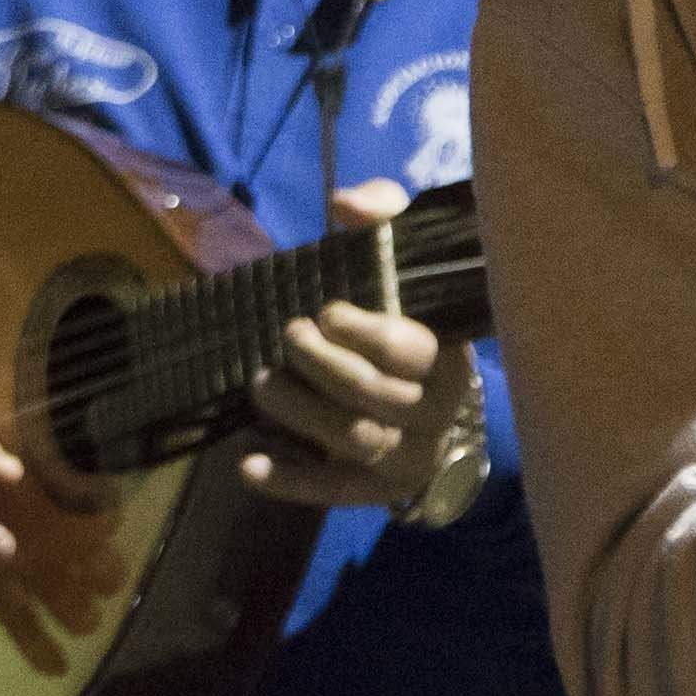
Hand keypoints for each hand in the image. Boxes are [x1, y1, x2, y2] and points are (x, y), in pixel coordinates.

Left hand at [235, 178, 469, 509]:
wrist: (426, 385)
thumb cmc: (405, 307)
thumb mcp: (404, 252)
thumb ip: (384, 214)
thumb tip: (344, 203)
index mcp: (448, 354)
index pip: (408, 350)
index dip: (362, 333)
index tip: (325, 313)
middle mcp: (437, 411)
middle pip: (374, 396)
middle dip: (321, 366)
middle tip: (288, 336)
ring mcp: (410, 454)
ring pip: (354, 441)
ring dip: (300, 414)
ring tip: (262, 383)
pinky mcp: (377, 488)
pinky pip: (335, 492)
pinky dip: (290, 481)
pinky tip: (248, 464)